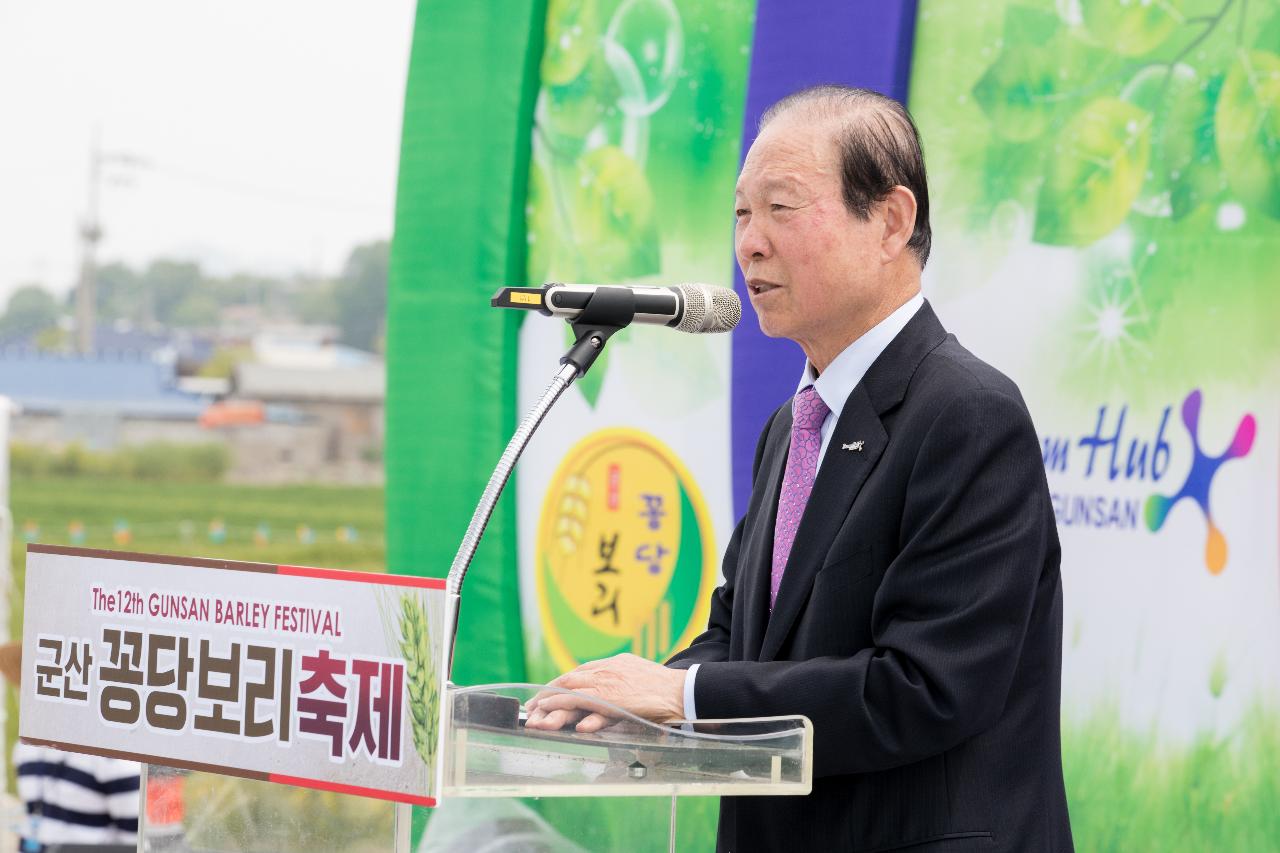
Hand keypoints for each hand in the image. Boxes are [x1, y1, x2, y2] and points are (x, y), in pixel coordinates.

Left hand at [524, 653, 687, 732]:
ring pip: (572, 693)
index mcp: (610, 665)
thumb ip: (616, 679)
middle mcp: (606, 672)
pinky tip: (564, 722)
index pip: (576, 674)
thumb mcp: (633, 676)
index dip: (557, 685)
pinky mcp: (616, 700)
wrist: (681, 689)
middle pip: (567, 681)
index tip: (543, 695)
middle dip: (546, 695)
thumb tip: (604, 689)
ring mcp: (610, 685)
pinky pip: (589, 705)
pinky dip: (575, 711)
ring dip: (551, 705)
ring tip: (536, 717)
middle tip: (531, 708)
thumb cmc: (661, 687)